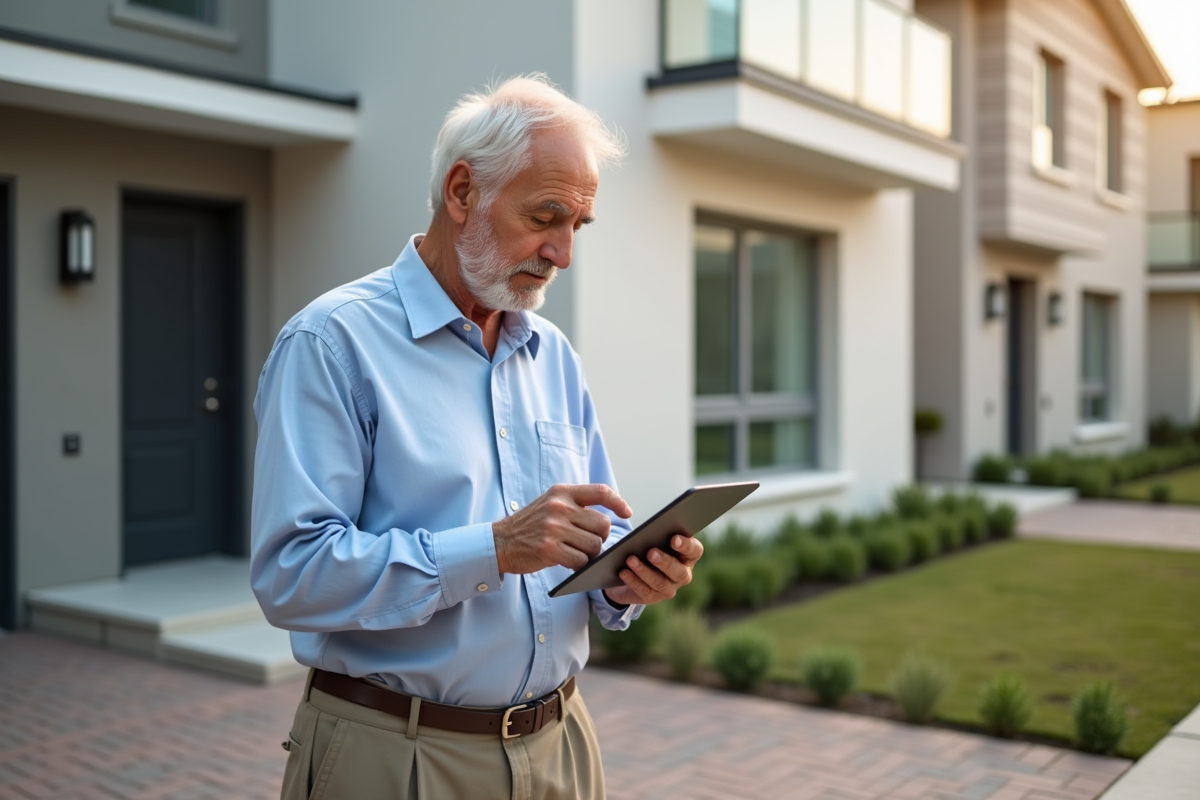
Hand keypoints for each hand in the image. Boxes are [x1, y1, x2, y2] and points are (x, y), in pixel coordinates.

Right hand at [493, 484, 632, 573]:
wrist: (499, 542)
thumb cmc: (531, 526)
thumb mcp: (550, 504)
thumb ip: (576, 506)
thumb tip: (608, 520)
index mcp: (562, 493)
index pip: (600, 491)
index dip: (618, 502)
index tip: (627, 512)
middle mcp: (559, 507)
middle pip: (602, 525)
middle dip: (600, 538)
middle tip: (588, 543)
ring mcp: (553, 528)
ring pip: (594, 545)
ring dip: (589, 554)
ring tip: (576, 553)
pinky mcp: (549, 549)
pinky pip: (580, 561)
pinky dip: (578, 566)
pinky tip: (568, 563)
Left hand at [603, 534, 703, 606]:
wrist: (633, 567)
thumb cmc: (648, 545)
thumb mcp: (654, 536)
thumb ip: (655, 532)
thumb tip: (645, 529)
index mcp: (688, 555)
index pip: (695, 550)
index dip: (686, 545)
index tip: (674, 539)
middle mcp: (683, 573)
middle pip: (679, 571)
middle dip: (664, 562)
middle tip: (650, 552)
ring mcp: (670, 588)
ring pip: (661, 583)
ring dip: (644, 571)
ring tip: (630, 560)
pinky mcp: (654, 597)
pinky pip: (645, 592)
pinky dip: (633, 581)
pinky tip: (623, 572)